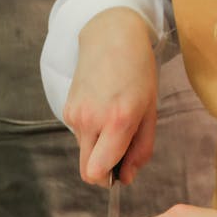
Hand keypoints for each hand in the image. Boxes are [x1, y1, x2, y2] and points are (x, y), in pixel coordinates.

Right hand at [62, 7, 157, 185]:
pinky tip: (102, 108)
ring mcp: (75, 114)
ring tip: (114, 118)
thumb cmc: (137, 72)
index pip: (98, 172)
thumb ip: (140, 150)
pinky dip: (92, 131)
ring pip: (84, 152)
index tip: (121, 170)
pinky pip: (80, 135)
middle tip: (121, 148)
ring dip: (99, 146)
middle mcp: (91, 120)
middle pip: (87, 170)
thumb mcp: (150, 112)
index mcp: (117, 121)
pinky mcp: (67, 108)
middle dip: (103, 169)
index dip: (110, 179)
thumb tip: (125, 178)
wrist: (111, 37)